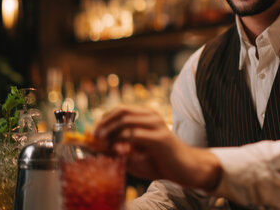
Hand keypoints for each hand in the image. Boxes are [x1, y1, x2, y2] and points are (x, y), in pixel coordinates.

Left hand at [94, 106, 221, 190]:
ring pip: (125, 121)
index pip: (119, 110)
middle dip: (104, 124)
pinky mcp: (159, 138)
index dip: (104, 120)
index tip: (94, 134)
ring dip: (111, 133)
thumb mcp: (136, 154)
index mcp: (146, 116)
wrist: (185, 168)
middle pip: (120, 111)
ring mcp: (156, 125)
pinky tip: (119, 151)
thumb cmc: (160, 161)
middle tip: (95, 137)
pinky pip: (134, 135)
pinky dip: (122, 143)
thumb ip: (119, 150)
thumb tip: (99, 148)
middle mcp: (151, 116)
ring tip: (105, 145)